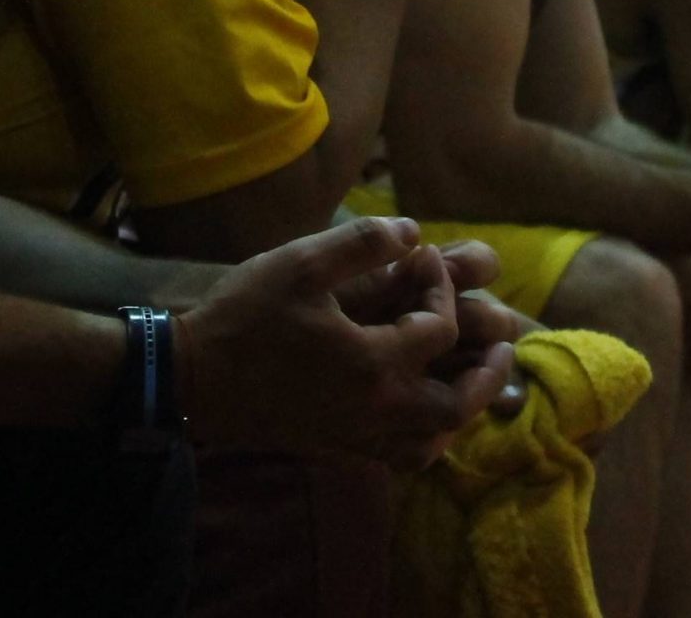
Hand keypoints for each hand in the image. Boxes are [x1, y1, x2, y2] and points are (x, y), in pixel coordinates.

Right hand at [176, 218, 512, 469]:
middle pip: (460, 403)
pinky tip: (420, 411)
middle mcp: (376, 408)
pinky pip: (401, 457)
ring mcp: (357, 435)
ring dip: (463, 408)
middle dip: (486, 369)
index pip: (440, 327)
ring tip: (468, 377)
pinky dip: (426, 438)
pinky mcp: (338, 448)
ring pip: (434, 438)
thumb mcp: (302, 262)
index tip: (421, 255)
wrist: (192, 378)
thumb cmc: (245, 316)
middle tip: (498, 341)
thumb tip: (412, 232)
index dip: (440, 284)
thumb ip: (363, 243)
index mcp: (375, 362)